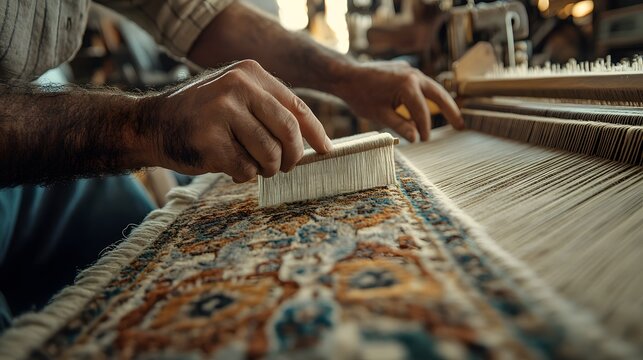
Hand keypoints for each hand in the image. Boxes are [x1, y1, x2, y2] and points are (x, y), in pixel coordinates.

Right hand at [141, 60, 331, 182]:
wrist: (151, 124)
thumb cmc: (202, 116)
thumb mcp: (235, 97)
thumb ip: (268, 109)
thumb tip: (311, 139)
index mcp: (249, 73)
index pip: (295, 106)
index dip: (315, 132)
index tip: (326, 150)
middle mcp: (238, 87)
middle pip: (288, 131)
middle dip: (293, 156)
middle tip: (286, 167)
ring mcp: (222, 112)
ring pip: (270, 154)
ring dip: (267, 169)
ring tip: (253, 167)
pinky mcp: (210, 140)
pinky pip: (246, 169)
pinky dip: (243, 175)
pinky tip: (230, 168)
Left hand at [334, 61, 463, 141]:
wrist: (346, 76)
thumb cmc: (360, 95)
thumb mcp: (380, 115)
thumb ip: (400, 125)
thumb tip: (416, 137)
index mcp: (407, 85)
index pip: (421, 112)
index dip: (424, 128)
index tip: (424, 140)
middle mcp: (413, 74)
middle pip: (438, 94)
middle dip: (450, 111)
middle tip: (461, 126)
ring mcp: (410, 71)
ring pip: (432, 88)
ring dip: (442, 103)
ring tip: (453, 118)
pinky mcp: (405, 71)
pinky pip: (422, 85)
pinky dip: (429, 96)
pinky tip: (431, 108)